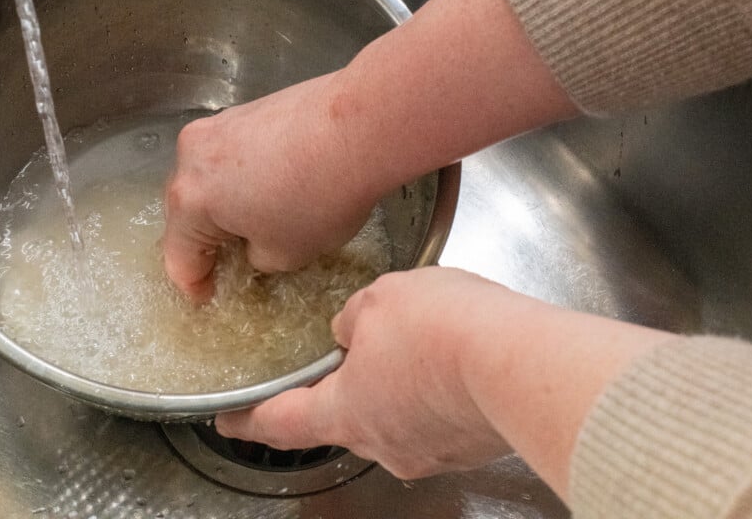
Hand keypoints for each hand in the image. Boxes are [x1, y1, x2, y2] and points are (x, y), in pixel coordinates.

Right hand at [162, 73, 381, 299]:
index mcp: (189, 200)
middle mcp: (191, 156)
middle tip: (232, 262)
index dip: (195, 284)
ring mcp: (219, 125)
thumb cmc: (318, 197)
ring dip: (226, 203)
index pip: (178, 256)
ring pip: (209, 178)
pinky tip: (279, 186)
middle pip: (186, 211)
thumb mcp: (284, 255)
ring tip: (260, 221)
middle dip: (206, 239)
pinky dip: (245, 175)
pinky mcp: (247, 108)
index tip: (209, 295)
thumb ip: (254, 259)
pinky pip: (233, 153)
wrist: (360, 127)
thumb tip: (253, 246)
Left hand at [216, 267, 514, 479]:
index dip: (247, 421)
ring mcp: (429, 450)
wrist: (523, 364)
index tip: (228, 420)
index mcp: (345, 412)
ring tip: (411, 349)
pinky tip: (446, 362)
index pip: (278, 424)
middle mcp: (383, 443)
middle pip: (342, 421)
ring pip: (394, 418)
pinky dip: (432, 393)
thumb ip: (354, 319)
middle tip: (340, 365)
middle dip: (339, 392)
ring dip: (393, 388)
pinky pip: (435, 419)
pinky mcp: (468, 445)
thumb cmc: (446, 332)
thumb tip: (352, 332)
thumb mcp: (380, 301)